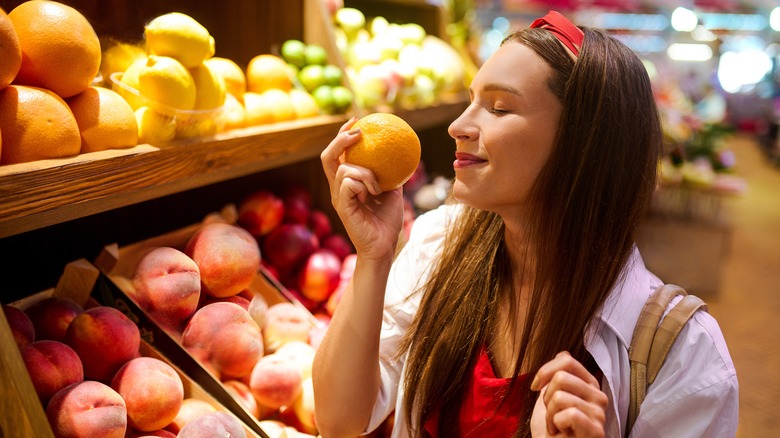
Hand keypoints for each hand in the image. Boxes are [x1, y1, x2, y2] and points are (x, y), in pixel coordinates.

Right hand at [320, 117, 403, 261]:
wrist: (384, 247)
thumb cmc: (387, 221)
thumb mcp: (393, 191)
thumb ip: (391, 173)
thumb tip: (402, 154)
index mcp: (347, 183)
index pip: (338, 154)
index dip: (343, 134)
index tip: (357, 121)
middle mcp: (339, 188)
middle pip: (328, 156)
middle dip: (340, 139)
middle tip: (359, 132)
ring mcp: (338, 197)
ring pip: (343, 168)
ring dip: (365, 173)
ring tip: (378, 187)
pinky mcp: (342, 206)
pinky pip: (348, 183)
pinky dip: (363, 183)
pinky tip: (374, 194)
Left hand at [530, 352, 607, 436]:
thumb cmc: (551, 430)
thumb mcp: (550, 397)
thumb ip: (558, 375)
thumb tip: (563, 353)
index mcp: (588, 384)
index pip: (566, 358)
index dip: (544, 371)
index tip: (536, 387)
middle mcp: (598, 396)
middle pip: (561, 377)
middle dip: (546, 398)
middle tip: (552, 414)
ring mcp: (600, 413)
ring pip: (560, 396)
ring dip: (550, 415)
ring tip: (557, 426)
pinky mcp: (597, 430)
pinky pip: (569, 414)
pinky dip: (556, 424)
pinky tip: (561, 433)